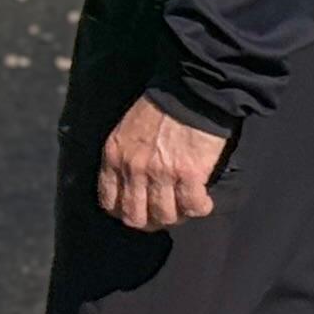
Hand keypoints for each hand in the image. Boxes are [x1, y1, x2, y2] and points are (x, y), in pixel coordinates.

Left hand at [96, 99, 228, 232]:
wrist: (190, 91)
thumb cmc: (159, 108)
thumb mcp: (125, 131)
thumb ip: (123, 159)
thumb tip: (129, 186)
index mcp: (113, 157)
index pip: (109, 202)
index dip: (124, 212)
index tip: (138, 211)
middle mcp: (133, 169)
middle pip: (135, 217)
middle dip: (150, 222)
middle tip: (165, 214)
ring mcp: (160, 173)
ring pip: (165, 216)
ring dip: (178, 216)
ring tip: (186, 207)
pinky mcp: (188, 174)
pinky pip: (192, 206)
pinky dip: (200, 208)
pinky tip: (203, 201)